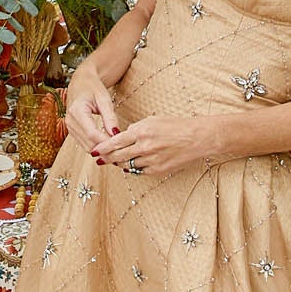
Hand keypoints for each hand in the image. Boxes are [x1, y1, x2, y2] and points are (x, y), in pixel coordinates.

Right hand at [64, 65, 119, 151]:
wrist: (81, 82)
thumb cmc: (93, 87)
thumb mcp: (104, 99)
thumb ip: (110, 117)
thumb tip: (116, 134)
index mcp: (77, 111)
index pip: (92, 134)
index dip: (106, 142)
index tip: (120, 145)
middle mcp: (70, 121)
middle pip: (88, 144)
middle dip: (105, 149)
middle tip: (121, 149)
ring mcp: (69, 127)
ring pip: (86, 147)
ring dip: (101, 150)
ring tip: (116, 148)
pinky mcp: (71, 131)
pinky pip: (84, 144)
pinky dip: (96, 147)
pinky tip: (107, 144)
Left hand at [93, 114, 211, 176]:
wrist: (197, 138)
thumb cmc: (176, 126)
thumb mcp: (153, 120)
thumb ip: (136, 129)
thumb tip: (123, 137)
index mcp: (141, 132)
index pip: (115, 142)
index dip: (102, 147)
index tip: (94, 150)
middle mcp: (144, 147)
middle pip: (118, 156)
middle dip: (106, 158)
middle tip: (99, 159)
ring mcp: (151, 160)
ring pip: (127, 165)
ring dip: (119, 163)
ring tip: (113, 161)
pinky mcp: (158, 170)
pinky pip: (139, 171)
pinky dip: (133, 168)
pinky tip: (130, 165)